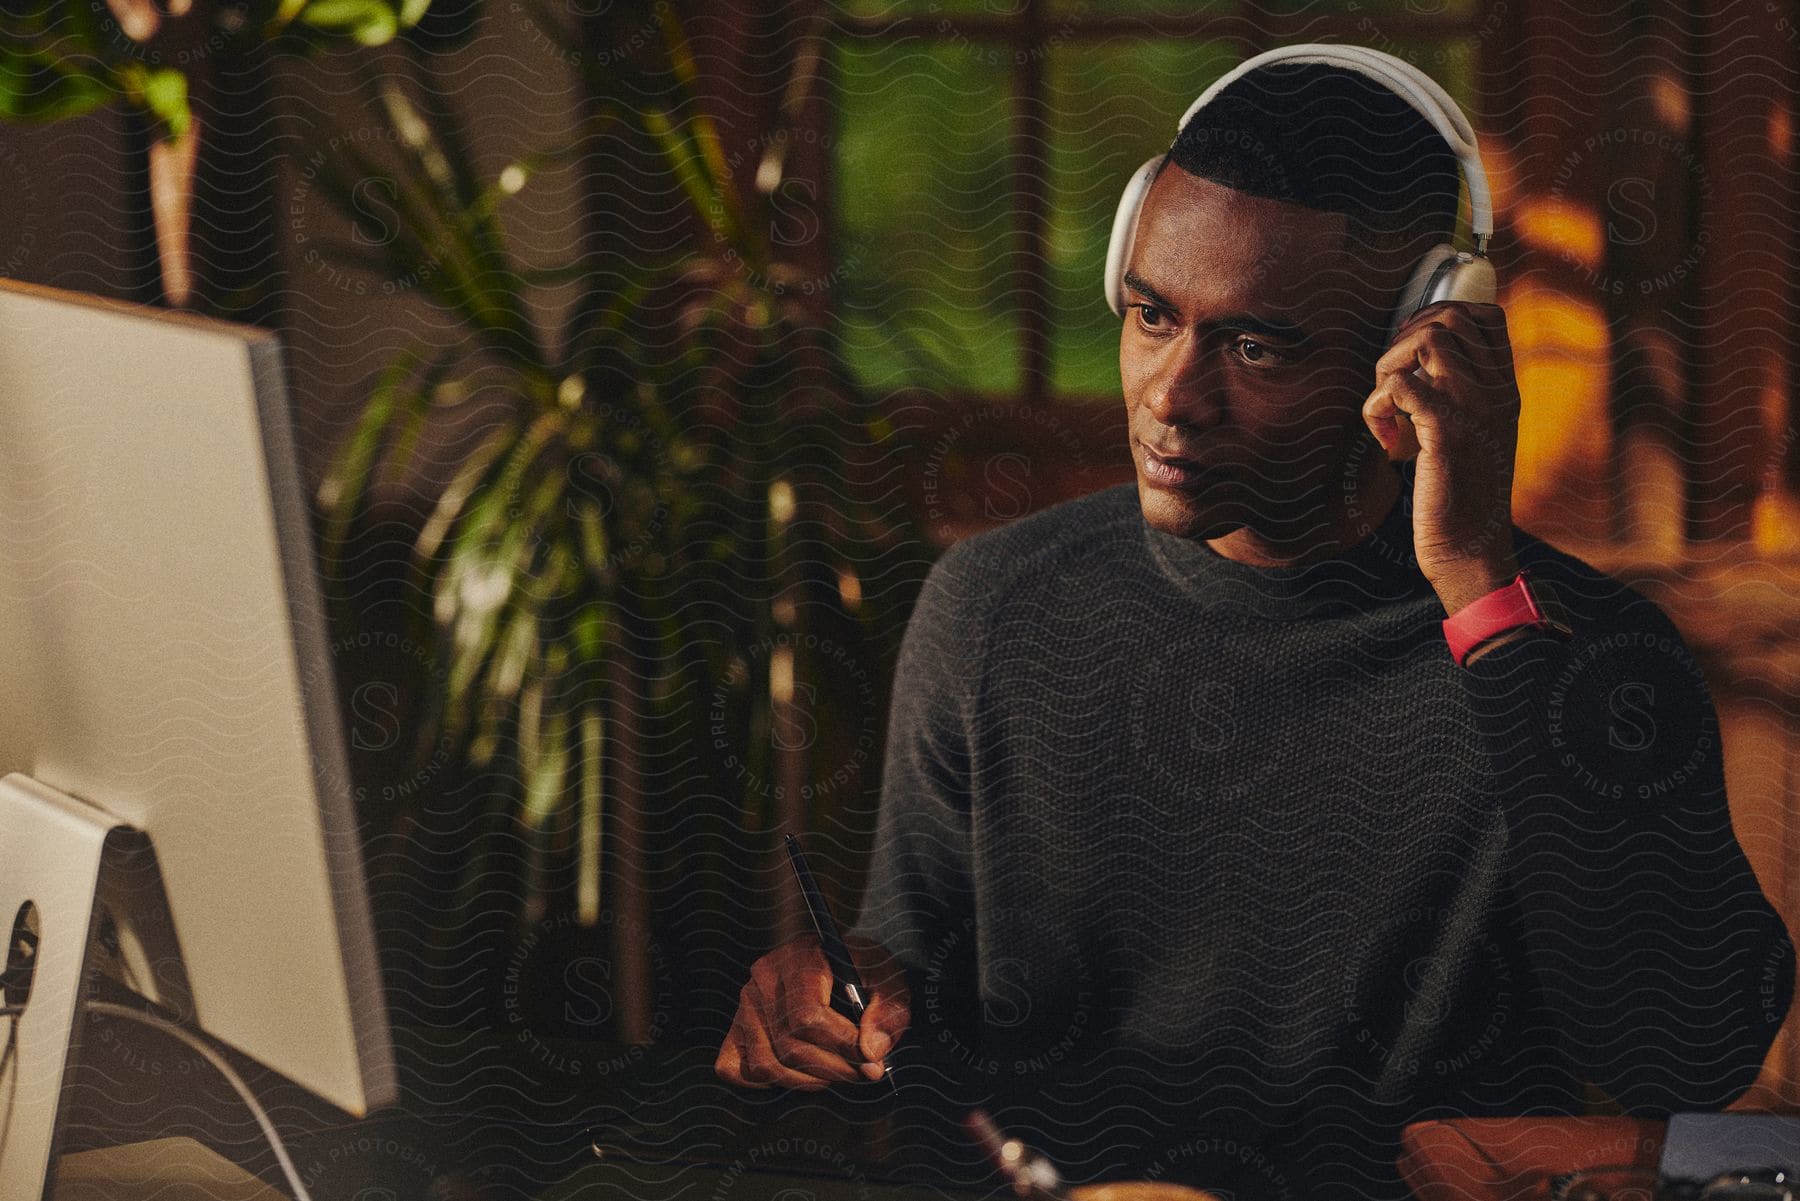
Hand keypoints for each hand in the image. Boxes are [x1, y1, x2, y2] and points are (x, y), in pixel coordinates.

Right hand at [714, 934, 910, 1089]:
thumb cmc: (864, 972)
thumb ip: (888, 1011)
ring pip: (766, 1064)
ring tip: (835, 1073)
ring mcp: (746, 1005)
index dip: (842, 1046)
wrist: (840, 962)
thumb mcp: (889, 980)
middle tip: (861, 1073)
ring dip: (807, 1081)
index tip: (871, 1062)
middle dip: (833, 1069)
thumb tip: (871, 1051)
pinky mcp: (736, 1028)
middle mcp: (764, 978)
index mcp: (801, 957)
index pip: (808, 1016)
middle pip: (789, 1044)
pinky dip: (767, 1082)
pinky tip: (797, 1074)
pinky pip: (738, 1070)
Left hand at [1363, 300, 1520, 613]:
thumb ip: (1460, 397)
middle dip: (1403, 342)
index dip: (1436, 320)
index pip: (1486, 315)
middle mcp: (1496, 391)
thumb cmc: (1459, 496)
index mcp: (1504, 388)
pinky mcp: (1447, 434)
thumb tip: (1414, 369)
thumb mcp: (1473, 434)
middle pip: (1448, 318)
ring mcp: (1475, 409)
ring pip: (1427, 340)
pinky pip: (1402, 386)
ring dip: (1389, 368)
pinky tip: (1384, 438)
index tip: (1411, 360)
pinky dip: (1378, 405)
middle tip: (1391, 387)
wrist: (1471, 550)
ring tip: (1387, 411)